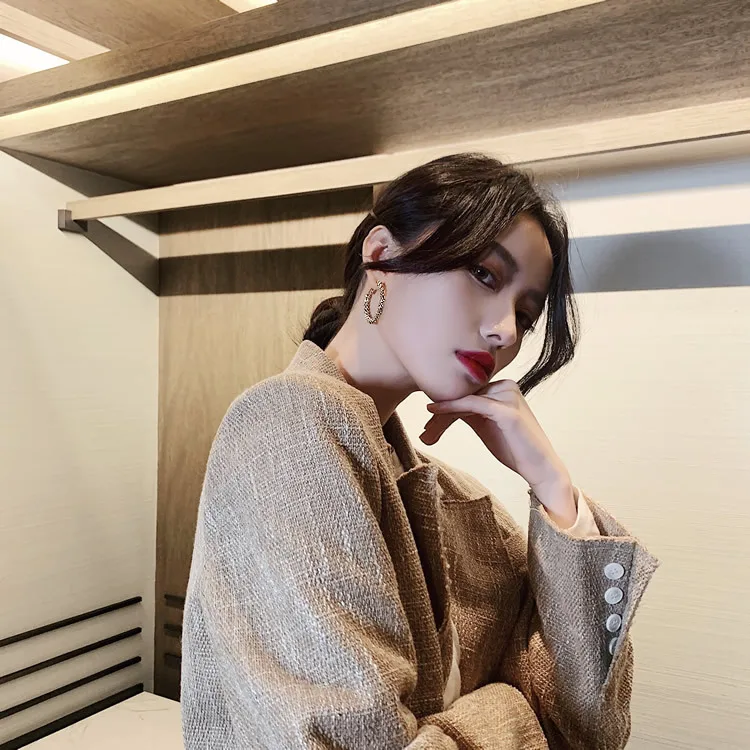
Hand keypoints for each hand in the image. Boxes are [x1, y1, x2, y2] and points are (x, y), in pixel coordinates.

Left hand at [420, 380, 575, 521]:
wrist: (541, 469)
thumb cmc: (514, 449)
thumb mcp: (486, 425)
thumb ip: (469, 412)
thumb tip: (438, 410)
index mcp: (502, 387)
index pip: (466, 393)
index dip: (444, 408)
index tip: (427, 426)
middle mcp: (506, 386)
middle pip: (463, 396)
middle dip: (440, 416)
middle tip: (424, 434)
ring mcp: (508, 395)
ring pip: (463, 401)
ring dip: (441, 417)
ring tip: (426, 435)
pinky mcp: (507, 409)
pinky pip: (471, 404)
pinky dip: (449, 407)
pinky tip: (433, 412)